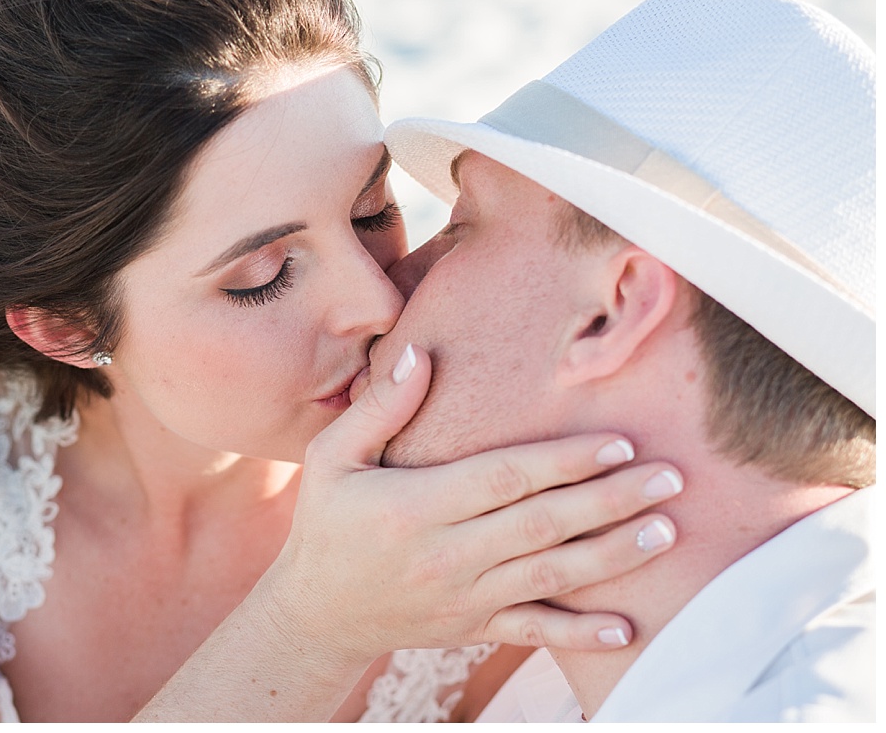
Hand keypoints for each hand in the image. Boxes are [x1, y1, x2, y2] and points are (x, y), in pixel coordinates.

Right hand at [258, 343, 678, 667]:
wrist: (316, 613)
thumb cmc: (326, 523)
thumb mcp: (330, 457)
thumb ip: (379, 408)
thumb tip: (422, 354)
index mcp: (415, 507)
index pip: (503, 479)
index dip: (563, 462)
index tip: (618, 441)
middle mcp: (446, 555)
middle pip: (542, 526)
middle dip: (610, 501)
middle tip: (670, 478)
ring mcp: (464, 596)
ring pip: (550, 577)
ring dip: (613, 556)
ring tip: (667, 532)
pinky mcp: (473, 626)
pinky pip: (533, 632)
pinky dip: (580, 633)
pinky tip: (628, 627)